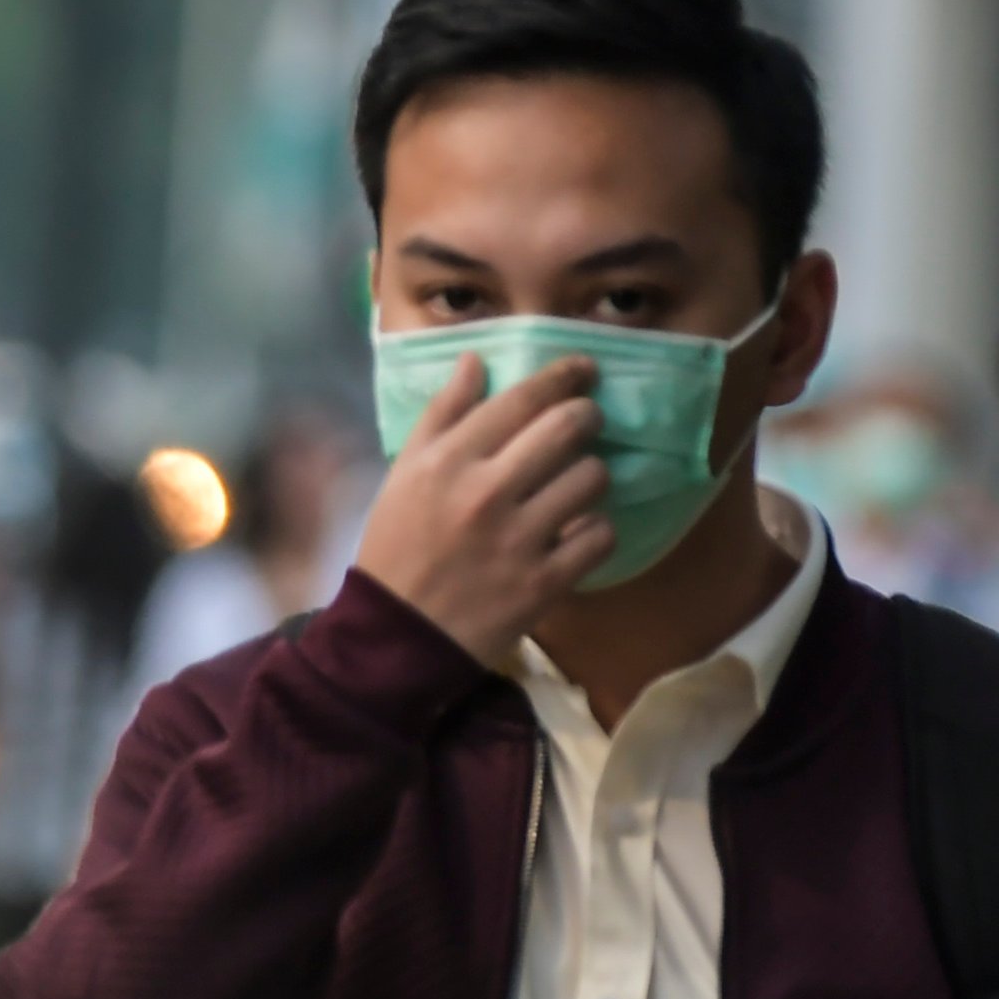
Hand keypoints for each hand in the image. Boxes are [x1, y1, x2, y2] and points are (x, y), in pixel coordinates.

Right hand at [348, 352, 612, 666]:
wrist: (396, 638)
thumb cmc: (398, 550)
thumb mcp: (403, 475)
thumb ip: (441, 416)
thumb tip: (476, 360)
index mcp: (447, 461)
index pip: (522, 398)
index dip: (563, 375)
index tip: (583, 371)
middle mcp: (486, 492)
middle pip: (569, 426)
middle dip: (586, 417)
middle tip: (583, 425)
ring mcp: (519, 539)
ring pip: (593, 477)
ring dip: (589, 477)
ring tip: (572, 488)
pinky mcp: (545, 582)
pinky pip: (601, 536)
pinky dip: (595, 532)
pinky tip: (574, 535)